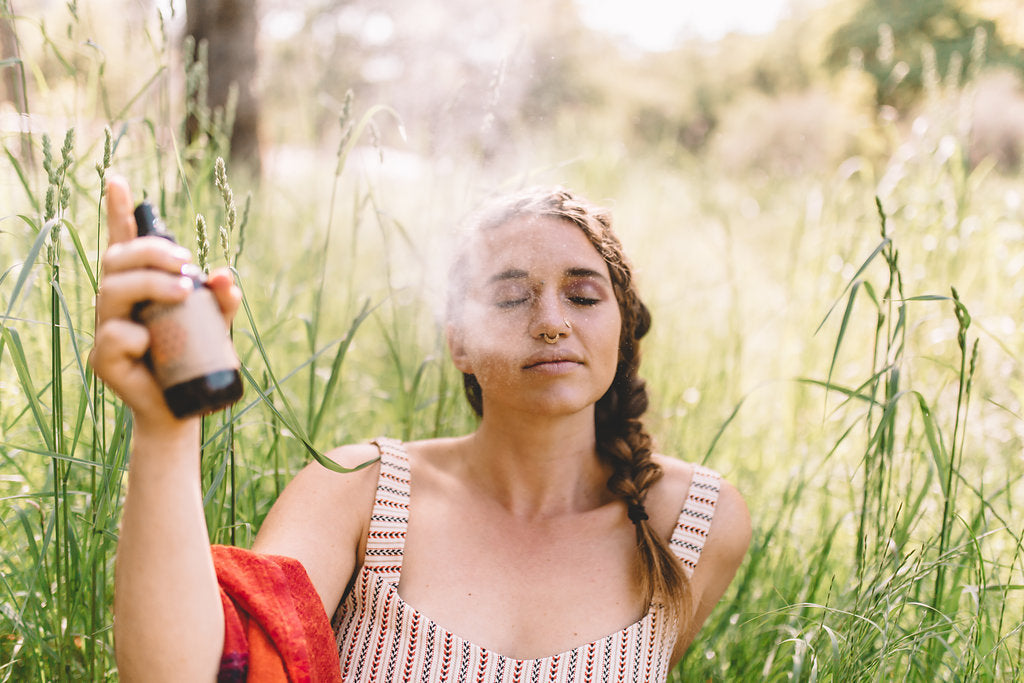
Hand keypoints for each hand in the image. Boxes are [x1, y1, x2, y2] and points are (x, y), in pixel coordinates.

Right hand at [88, 176, 241, 429]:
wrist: (184, 408)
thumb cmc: (196, 357)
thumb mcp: (217, 324)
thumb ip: (223, 299)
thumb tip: (228, 277)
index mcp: (139, 286)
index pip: (124, 242)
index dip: (118, 211)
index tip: (118, 179)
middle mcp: (117, 302)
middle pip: (117, 259)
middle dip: (152, 252)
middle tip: (189, 266)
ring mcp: (106, 329)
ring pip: (112, 290)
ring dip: (150, 285)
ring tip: (183, 292)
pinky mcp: (104, 358)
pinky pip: (114, 334)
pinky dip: (137, 334)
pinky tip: (151, 344)